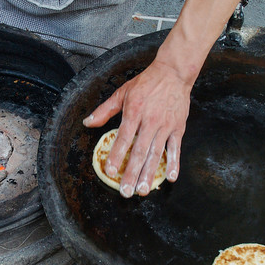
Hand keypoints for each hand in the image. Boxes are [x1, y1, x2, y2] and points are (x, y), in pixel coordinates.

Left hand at [83, 0, 249, 197]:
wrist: (172, 73)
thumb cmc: (145, 83)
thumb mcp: (121, 93)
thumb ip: (104, 110)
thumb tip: (87, 123)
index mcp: (134, 113)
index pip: (123, 139)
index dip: (116, 156)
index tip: (110, 171)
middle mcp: (150, 122)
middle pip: (139, 152)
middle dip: (132, 173)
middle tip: (126, 191)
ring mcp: (165, 126)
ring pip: (156, 154)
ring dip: (150, 174)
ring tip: (143, 190)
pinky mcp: (178, 128)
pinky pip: (175, 149)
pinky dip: (174, 163)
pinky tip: (171, 178)